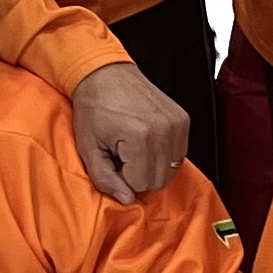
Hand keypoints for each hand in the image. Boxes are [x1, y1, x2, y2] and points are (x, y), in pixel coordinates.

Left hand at [68, 61, 191, 201]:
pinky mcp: (183, 120)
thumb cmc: (94, 106)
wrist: (105, 74)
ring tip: (135, 148)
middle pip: (159, 180)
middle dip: (139, 174)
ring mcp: (177, 124)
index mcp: (139, 136)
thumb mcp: (88, 147)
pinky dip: (164, 155)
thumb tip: (127, 198)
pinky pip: (179, 155)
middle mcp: (164, 130)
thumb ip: (105, 178)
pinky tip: (147, 141)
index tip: (114, 160)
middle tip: (124, 155)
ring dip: (153, 166)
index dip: (124, 177)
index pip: (140, 184)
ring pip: (172, 170)